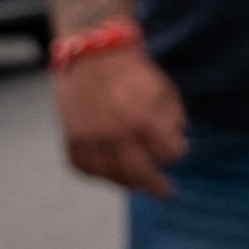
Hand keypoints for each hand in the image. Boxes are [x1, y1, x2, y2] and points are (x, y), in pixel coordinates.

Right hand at [56, 47, 187, 198]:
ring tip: (138, 184)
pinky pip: (83, 168)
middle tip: (165, 192)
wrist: (94, 56)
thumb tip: (177, 142)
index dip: (177, 153)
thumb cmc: (134, 73)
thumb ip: (174, 119)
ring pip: (110, 176)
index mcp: (143, 119)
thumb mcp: (165, 90)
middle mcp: (115, 134)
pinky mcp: (71, 138)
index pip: (168, 155)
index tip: (176, 150)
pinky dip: (97, 174)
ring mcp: (90, 138)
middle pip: (139, 174)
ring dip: (127, 183)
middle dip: (156, 186)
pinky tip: (109, 172)